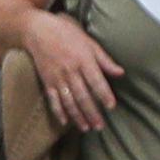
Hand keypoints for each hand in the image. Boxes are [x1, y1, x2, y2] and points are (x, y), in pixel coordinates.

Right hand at [20, 6, 121, 136]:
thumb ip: (104, 59)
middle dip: (92, 113)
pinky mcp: (47, 81)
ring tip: (86, 128)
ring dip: (77, 116)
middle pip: (83, 95)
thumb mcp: (89, 42)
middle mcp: (70, 70)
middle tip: (100, 126)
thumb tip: (121, 73)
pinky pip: (53, 99)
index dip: (104, 94)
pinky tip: (65, 122)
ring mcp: (57, 77)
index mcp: (83, 59)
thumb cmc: (67, 33)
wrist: (38, 31)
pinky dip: (58, 111)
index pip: (96, 81)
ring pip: (69, 101)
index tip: (111, 107)